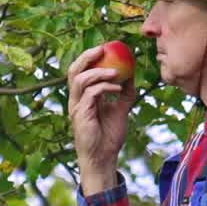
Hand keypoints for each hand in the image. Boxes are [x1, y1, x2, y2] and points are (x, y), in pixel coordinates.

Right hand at [67, 46, 136, 178]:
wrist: (105, 157)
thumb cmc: (109, 136)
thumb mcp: (121, 109)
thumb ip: (125, 92)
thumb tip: (132, 74)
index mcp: (83, 96)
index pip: (81, 70)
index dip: (89, 57)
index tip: (106, 48)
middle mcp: (76, 99)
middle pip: (74, 70)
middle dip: (87, 57)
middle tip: (103, 49)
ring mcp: (76, 107)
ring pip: (80, 80)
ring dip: (99, 72)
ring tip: (116, 72)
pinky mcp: (81, 115)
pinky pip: (90, 94)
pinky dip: (104, 87)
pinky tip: (117, 88)